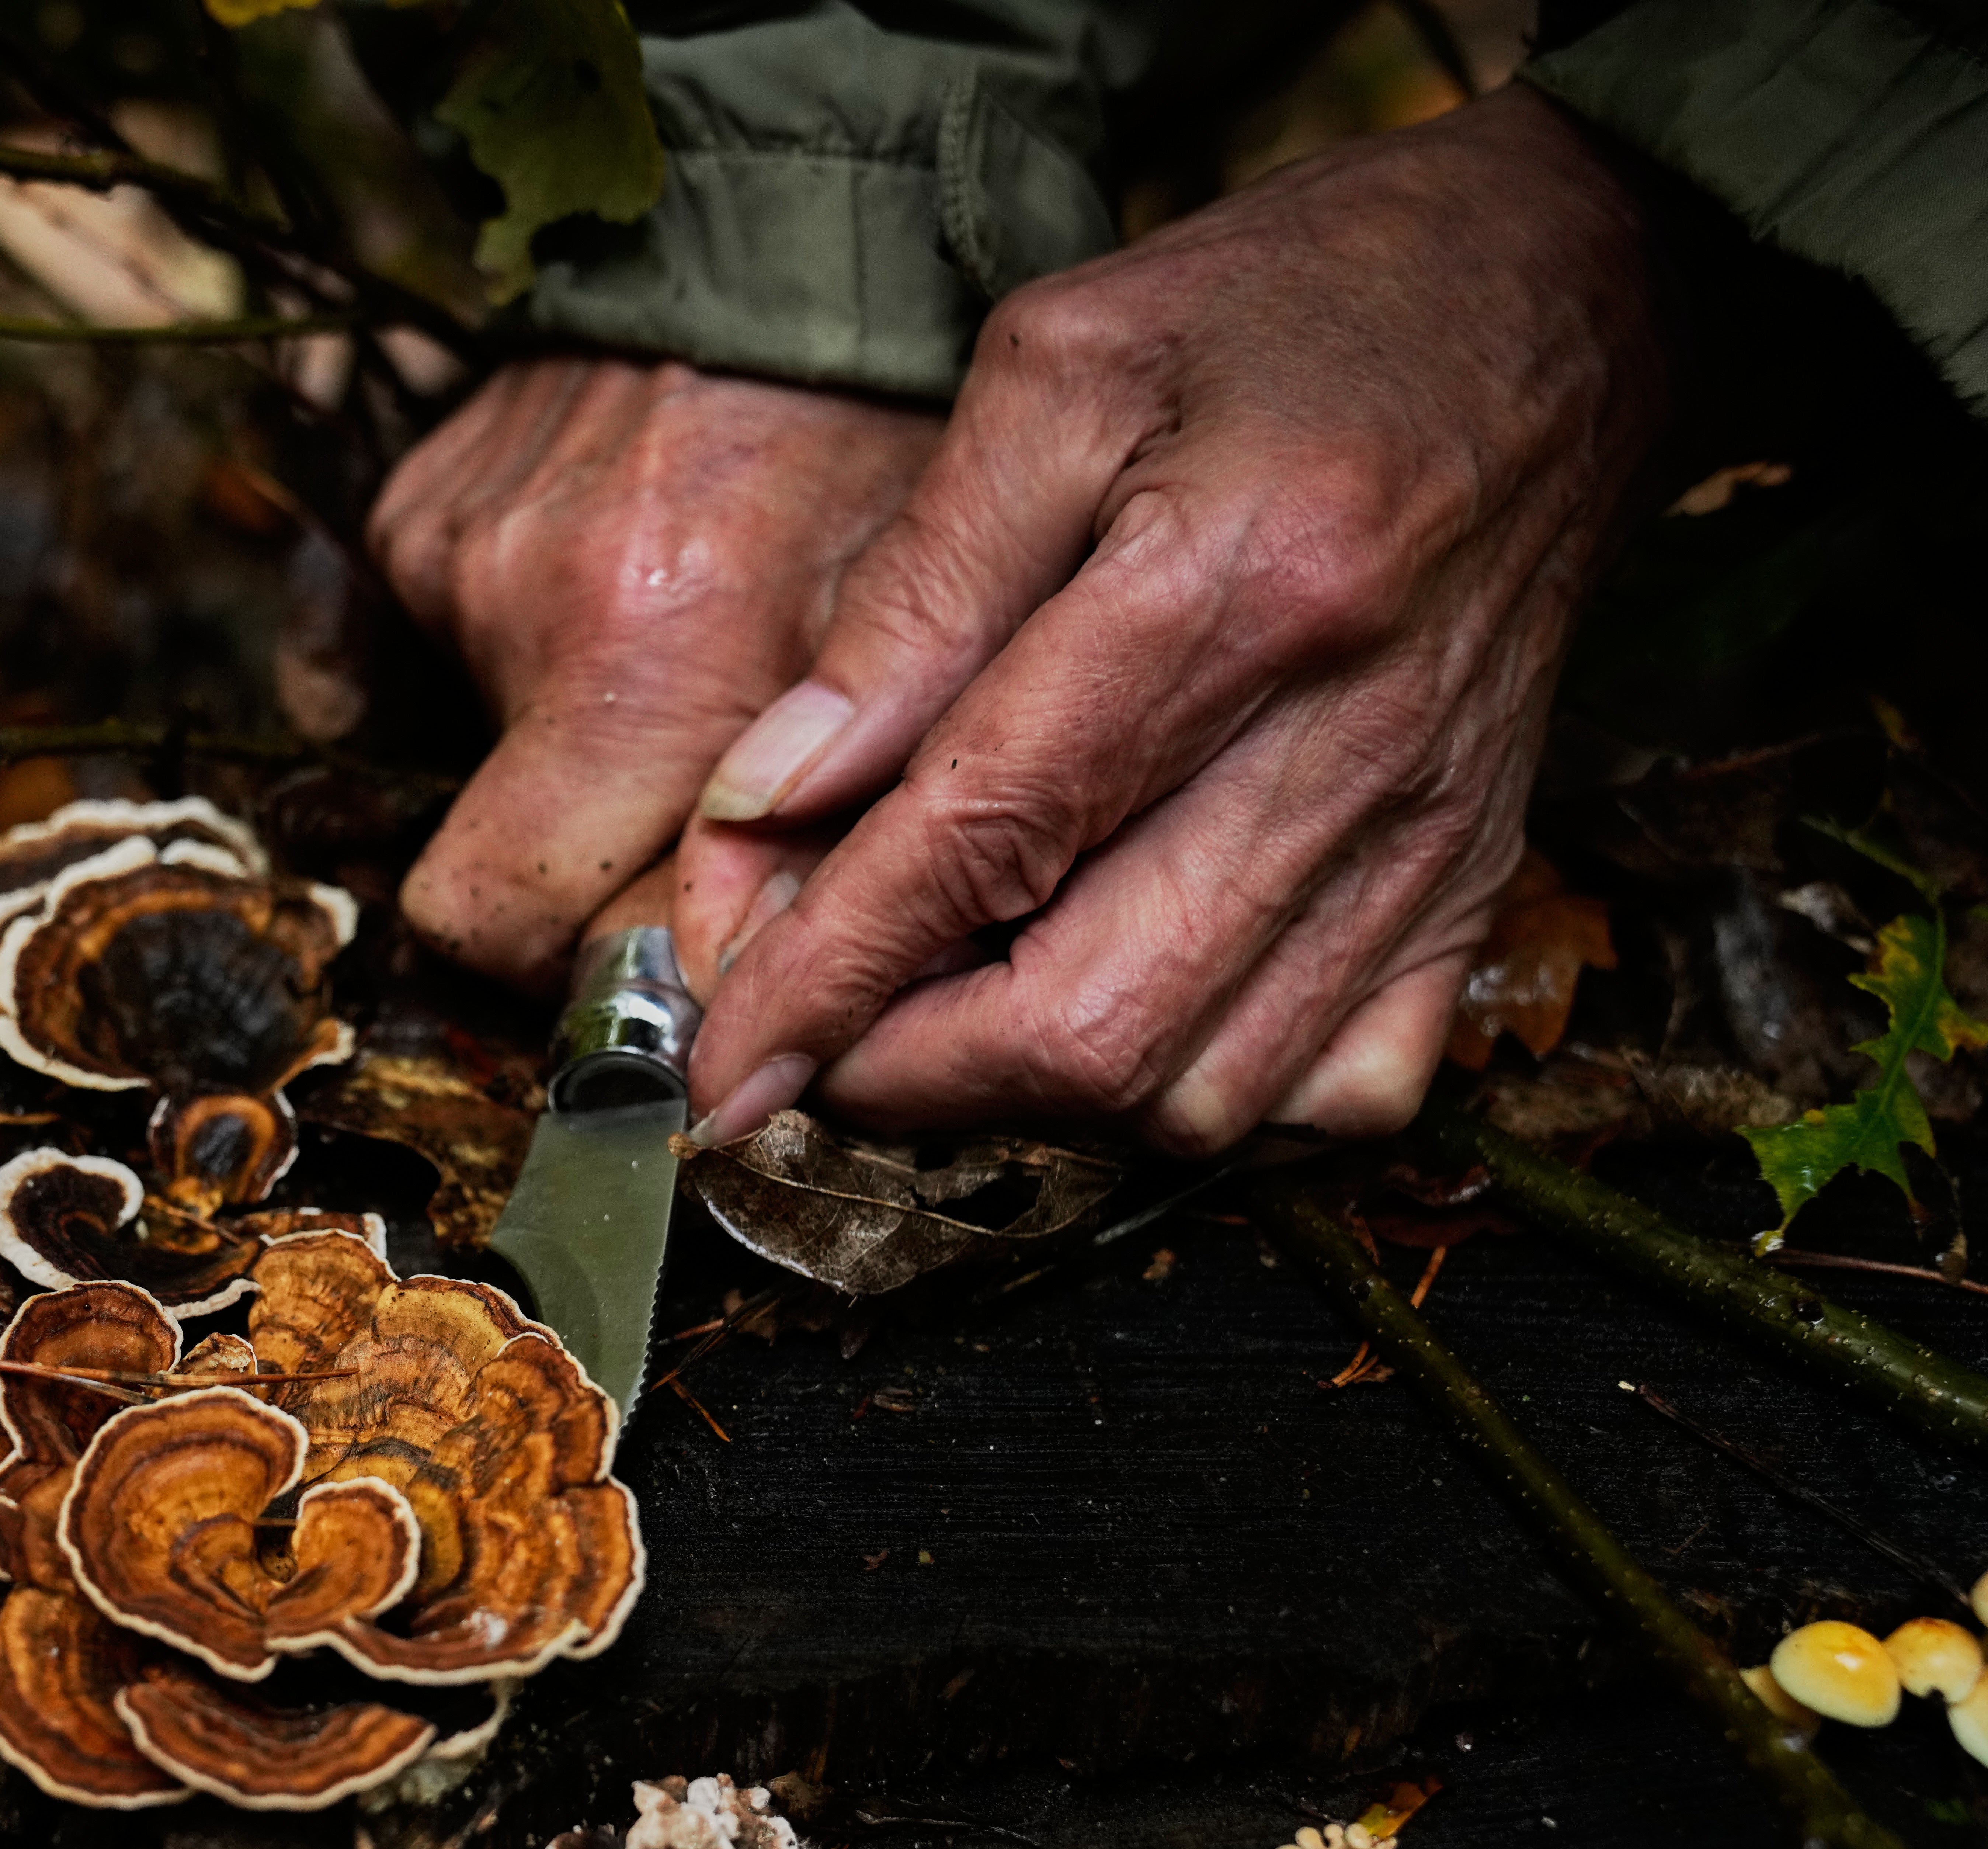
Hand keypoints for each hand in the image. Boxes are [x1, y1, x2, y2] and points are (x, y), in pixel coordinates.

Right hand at [373, 355, 942, 986]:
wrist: (795, 246)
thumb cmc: (869, 454)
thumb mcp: (891, 656)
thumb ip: (812, 837)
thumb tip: (735, 989)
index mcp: (648, 669)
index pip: (517, 927)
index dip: (588, 963)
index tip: (665, 944)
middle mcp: (526, 614)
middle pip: (473, 885)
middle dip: (561, 899)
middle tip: (668, 844)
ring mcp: (452, 557)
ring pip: (472, 764)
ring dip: (562, 752)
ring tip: (670, 654)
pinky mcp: (412, 511)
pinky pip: (429, 652)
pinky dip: (505, 656)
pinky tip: (594, 600)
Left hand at [684, 86, 1671, 1155]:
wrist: (1572, 301)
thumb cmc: (1301, 310)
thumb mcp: (1061, 373)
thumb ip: (909, 599)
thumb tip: (768, 801)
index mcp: (1237, 585)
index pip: (984, 843)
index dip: (828, 977)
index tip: (723, 1067)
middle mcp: (1350, 745)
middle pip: (1087, 1018)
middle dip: (904, 1069)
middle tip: (808, 1028)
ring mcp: (1428, 842)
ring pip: (1193, 1092)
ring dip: (1024, 1096)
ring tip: (931, 1012)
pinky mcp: (1478, 888)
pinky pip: (1331, 1096)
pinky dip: (1192, 1099)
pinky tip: (1113, 1013)